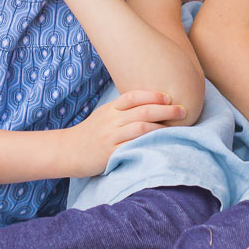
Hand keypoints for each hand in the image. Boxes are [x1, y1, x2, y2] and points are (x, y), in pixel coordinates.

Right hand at [67, 89, 186, 177]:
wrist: (67, 151)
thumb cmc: (90, 133)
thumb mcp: (104, 116)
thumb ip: (122, 110)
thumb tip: (150, 104)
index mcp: (110, 109)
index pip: (132, 96)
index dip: (152, 95)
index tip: (168, 96)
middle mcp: (111, 120)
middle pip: (141, 111)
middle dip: (165, 109)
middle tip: (182, 110)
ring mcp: (110, 137)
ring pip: (139, 127)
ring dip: (161, 126)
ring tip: (176, 127)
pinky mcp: (109, 153)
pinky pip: (132, 147)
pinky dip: (147, 144)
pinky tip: (160, 144)